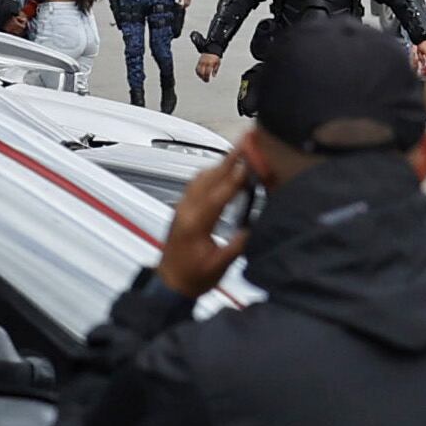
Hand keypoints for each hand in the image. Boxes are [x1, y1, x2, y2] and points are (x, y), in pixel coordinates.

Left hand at [156, 152, 257, 298]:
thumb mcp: (220, 265)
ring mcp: (182, 208)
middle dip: (230, 159)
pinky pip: (197, 183)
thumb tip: (255, 226)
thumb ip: (238, 244)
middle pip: (210, 178)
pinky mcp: (183, 208)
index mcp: (196, 224)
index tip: (250, 163)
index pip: (219, 195)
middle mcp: (186, 211)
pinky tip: (222, 169)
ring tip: (239, 151)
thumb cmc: (191, 277)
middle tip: (246, 142)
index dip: (236, 178)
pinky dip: (212, 172)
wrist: (170, 283)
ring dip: (221, 163)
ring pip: (202, 177)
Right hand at [191, 49, 219, 79]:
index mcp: (210, 63)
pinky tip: (200, 76)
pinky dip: (198, 73)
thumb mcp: (218, 63)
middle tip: (206, 81)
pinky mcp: (198, 62)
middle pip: (201, 72)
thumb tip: (213, 76)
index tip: (208, 80)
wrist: (210, 51)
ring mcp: (200, 62)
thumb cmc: (215, 58)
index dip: (207, 77)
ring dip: (200, 76)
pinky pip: (196, 69)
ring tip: (203, 79)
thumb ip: (215, 70)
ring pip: (198, 71)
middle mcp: (204, 63)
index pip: (207, 72)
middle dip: (203, 78)